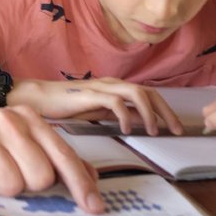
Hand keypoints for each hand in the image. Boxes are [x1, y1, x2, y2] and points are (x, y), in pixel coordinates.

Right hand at [0, 102, 104, 213]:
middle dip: (26, 185)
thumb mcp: (20, 141)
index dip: (81, 184)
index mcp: (29, 119)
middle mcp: (9, 120)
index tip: (95, 208)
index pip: (63, 156)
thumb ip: (54, 157)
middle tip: (7, 173)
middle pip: (39, 177)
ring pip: (10, 184)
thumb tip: (92, 178)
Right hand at [13, 78, 183, 134]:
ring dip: (148, 113)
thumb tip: (140, 121)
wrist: (39, 98)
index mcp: (116, 87)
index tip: (175, 128)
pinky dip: (125, 115)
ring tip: (152, 131)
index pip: (149, 95)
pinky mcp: (91, 94)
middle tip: (176, 131)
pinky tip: (126, 130)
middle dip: (165, 112)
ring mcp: (102, 87)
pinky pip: (115, 101)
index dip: (165, 110)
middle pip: (149, 93)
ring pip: (136, 93)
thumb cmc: (66, 106)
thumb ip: (118, 114)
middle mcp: (113, 83)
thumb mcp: (99, 112)